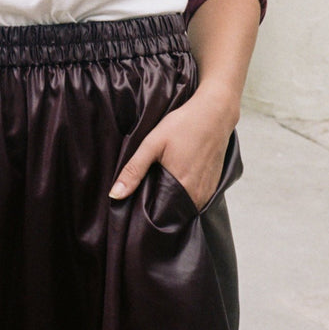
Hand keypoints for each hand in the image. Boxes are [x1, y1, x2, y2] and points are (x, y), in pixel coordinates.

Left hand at [108, 85, 235, 209]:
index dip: (146, 211)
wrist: (214, 113)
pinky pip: (195, 199)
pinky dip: (184, 194)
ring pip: (183, 207)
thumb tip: (115, 195)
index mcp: (180, 189)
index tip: (136, 202)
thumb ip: (134, 170)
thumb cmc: (183, 125)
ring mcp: (207, 193)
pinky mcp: (213, 186)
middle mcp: (196, 197)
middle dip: (158, 207)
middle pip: (172, 213)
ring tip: (161, 182)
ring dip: (171, 201)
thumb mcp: (153, 143)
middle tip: (147, 188)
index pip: (159, 216)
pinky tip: (177, 178)